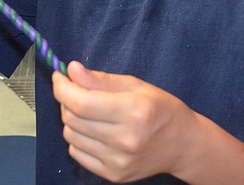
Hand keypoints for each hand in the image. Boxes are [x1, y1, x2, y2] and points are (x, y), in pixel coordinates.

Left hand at [52, 61, 194, 182]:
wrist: (183, 145)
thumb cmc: (162, 109)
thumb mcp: (136, 85)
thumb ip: (101, 80)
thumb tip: (72, 70)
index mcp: (133, 111)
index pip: (81, 102)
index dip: (62, 88)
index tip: (60, 77)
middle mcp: (125, 139)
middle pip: (73, 119)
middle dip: (67, 100)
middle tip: (77, 91)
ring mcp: (118, 161)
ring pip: (71, 136)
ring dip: (71, 119)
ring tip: (88, 112)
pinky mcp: (113, 175)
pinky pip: (77, 153)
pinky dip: (78, 138)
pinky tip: (94, 130)